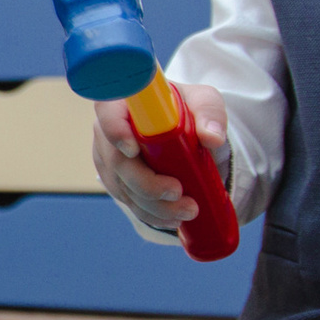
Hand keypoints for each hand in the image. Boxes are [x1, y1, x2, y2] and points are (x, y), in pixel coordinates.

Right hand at [91, 80, 227, 229]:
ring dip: (155, 205)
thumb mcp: (203, 102)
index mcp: (124, 102)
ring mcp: (108, 158)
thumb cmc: (184, 108)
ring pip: (123, 187)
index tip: (134, 150)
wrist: (178, 128)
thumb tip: (212, 138)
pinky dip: (152, 213)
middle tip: (178, 193)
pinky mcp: (116, 181)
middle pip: (116, 161)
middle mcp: (107, 130)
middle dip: (147, 184)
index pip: (107, 111)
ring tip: (189, 210)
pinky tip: (174, 218)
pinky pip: (129, 202)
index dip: (114, 130)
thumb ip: (209, 113)